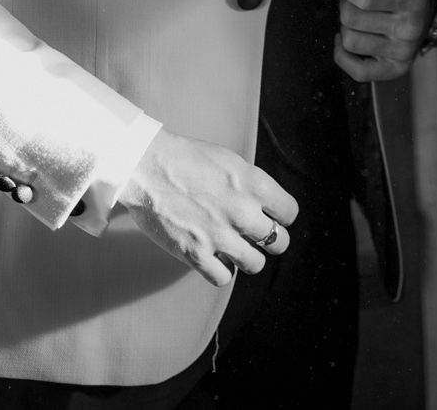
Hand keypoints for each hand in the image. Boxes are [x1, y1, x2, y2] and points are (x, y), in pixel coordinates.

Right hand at [116, 128, 297, 286]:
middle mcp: (242, 212)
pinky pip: (224, 277)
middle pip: (279, 242)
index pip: (290, 213)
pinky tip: (214, 258)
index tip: (271, 216)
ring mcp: (219, 235)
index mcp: (254, 185)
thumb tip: (266, 205)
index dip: (281, 216)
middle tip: (255, 237)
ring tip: (236, 249)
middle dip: (269, 240)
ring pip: (255, 264)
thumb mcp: (231, 162)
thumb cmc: (187, 158)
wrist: (146, 166)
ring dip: (248, 258)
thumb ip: (252, 186)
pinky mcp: (195, 253)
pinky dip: (221, 270)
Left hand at [333, 0, 434, 81]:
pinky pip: (358, 72)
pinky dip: (343, 56)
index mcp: (410, 0)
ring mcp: (401, 52)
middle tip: (350, 0)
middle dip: (344, 5)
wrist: (427, 14)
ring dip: (345, 27)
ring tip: (354, 19)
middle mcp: (408, 29)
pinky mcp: (394, 70)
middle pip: (352, 19)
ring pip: (350, 42)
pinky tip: (345, 40)